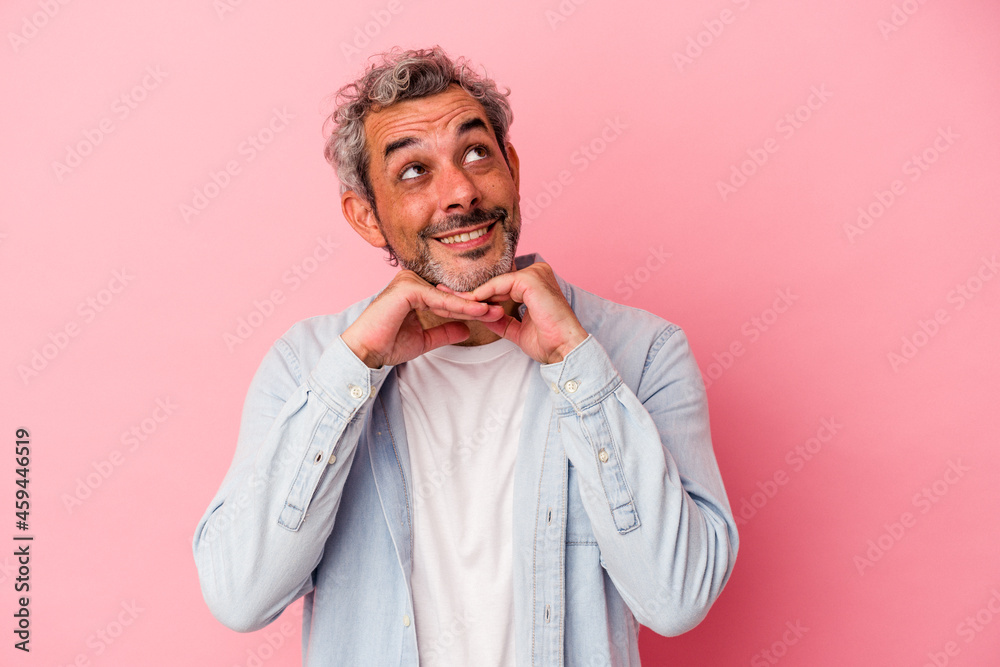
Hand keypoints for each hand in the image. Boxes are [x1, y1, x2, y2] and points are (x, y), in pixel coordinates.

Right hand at [341, 270, 504, 367]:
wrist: (365, 352)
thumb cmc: (388, 345)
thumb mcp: (424, 339)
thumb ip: (444, 332)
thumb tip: (466, 329)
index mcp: (415, 290)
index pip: (449, 298)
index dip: (471, 308)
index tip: (493, 315)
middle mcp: (412, 281)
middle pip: (451, 295)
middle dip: (476, 304)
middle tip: (501, 310)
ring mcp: (408, 282)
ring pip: (448, 296)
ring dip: (472, 305)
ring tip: (494, 312)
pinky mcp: (407, 288)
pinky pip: (439, 299)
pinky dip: (459, 307)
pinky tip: (477, 312)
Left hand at [439, 262, 587, 363]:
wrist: (565, 350)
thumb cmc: (549, 342)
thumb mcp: (518, 330)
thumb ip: (501, 320)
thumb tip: (483, 315)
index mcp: (535, 282)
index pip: (499, 287)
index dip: (477, 296)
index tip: (454, 302)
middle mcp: (537, 272)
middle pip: (494, 283)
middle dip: (468, 294)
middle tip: (442, 295)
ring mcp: (535, 273)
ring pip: (493, 284)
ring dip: (471, 296)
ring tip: (448, 301)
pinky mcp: (531, 280)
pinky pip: (498, 286)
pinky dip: (482, 296)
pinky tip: (467, 304)